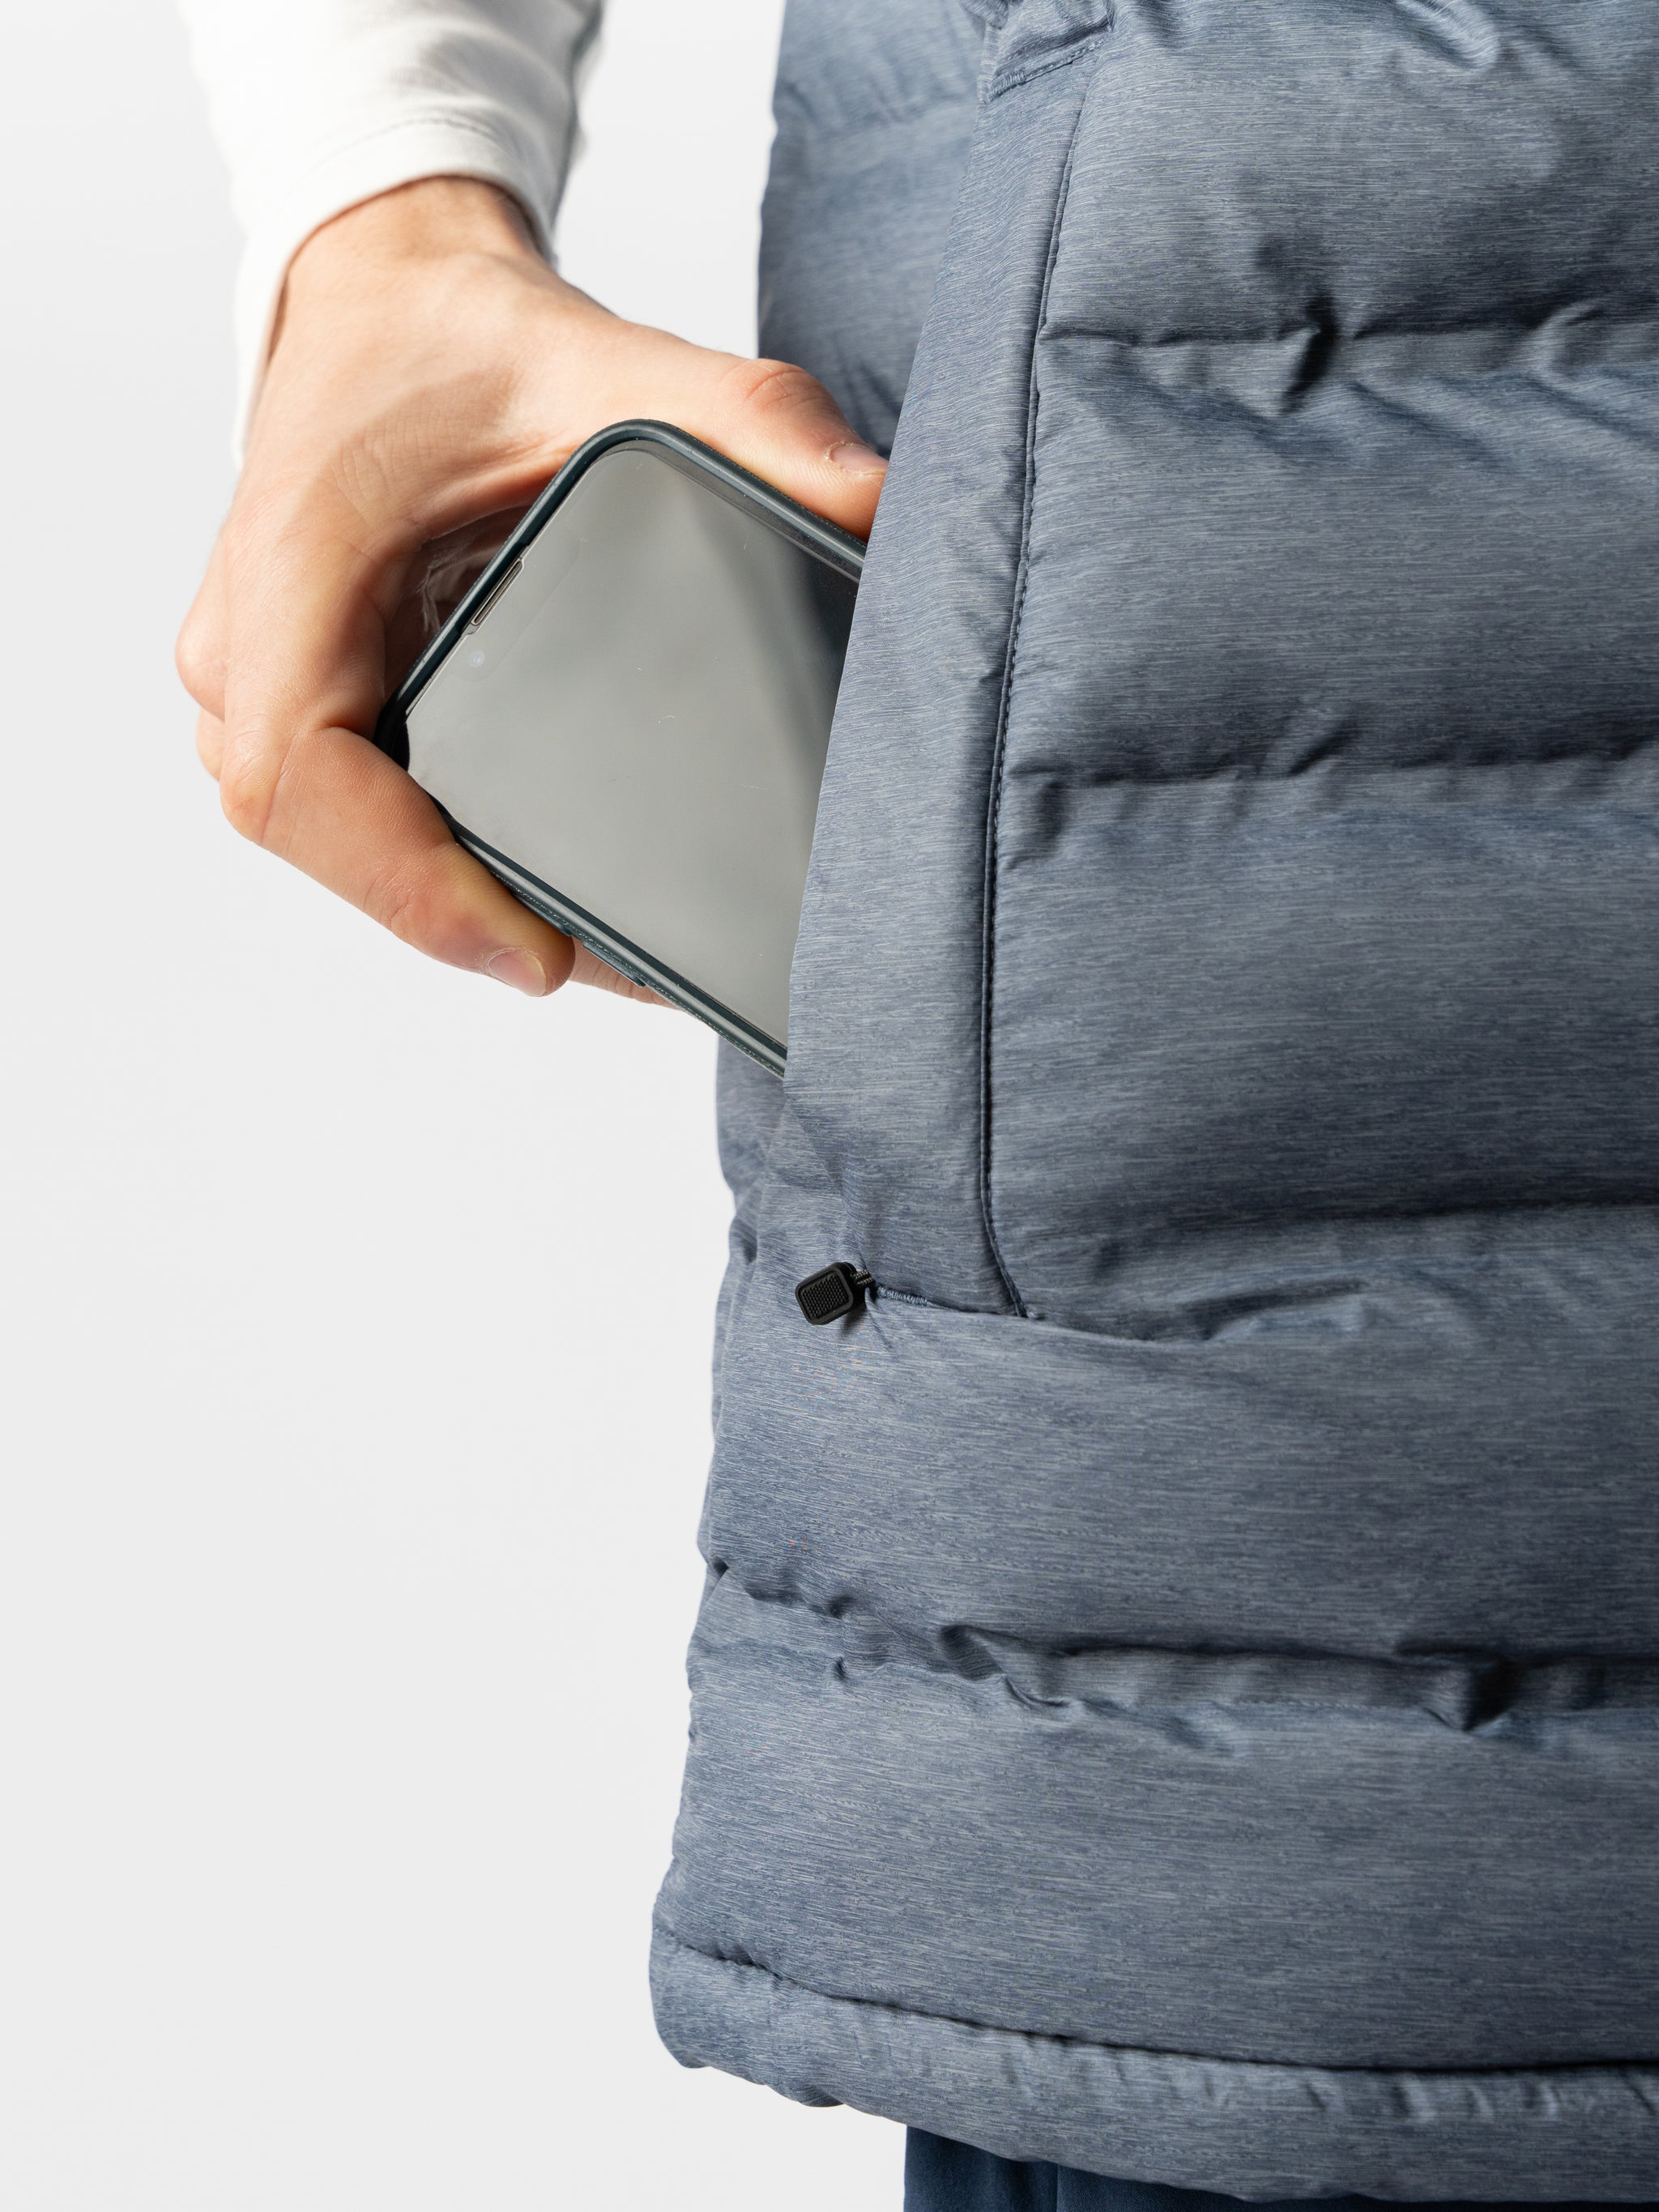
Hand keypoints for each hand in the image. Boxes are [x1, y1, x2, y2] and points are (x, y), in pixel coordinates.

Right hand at [176, 177, 886, 998]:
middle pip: (326, 837)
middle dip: (457, 914)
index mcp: (299, 561)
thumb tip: (873, 502)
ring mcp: (252, 674)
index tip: (536, 951)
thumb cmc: (469, 339)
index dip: (408, 888)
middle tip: (619, 960)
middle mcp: (247, 637)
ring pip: (329, 837)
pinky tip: (529, 883)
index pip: (300, 777)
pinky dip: (424, 854)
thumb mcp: (622, 364)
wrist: (396, 296)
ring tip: (595, 939)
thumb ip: (751, 421)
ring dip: (442, 896)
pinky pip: (342, 808)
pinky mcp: (292, 692)